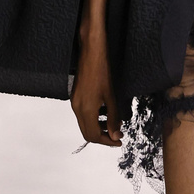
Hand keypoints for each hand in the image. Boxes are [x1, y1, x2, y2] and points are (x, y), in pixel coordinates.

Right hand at [70, 30, 121, 147]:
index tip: (119, 140)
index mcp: (86, 110)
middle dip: (102, 137)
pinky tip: (105, 111)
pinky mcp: (75, 96)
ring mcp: (75, 102)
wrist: (91, 52)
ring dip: (98, 127)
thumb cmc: (103, 71)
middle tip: (117, 135)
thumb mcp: (111, 96)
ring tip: (113, 123)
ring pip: (85, 124)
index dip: (107, 141)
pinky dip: (93, 118)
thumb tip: (115, 135)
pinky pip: (83, 114)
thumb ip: (113, 118)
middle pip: (87, 133)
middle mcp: (77, 108)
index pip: (93, 136)